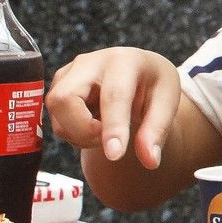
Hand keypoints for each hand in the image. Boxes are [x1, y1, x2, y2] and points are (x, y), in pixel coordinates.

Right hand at [47, 48, 180, 168]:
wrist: (138, 72)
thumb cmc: (153, 85)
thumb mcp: (167, 102)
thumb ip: (157, 131)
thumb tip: (150, 161)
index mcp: (125, 61)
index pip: (114, 96)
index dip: (113, 127)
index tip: (115, 155)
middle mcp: (90, 62)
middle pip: (65, 99)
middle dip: (83, 130)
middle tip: (108, 139)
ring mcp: (68, 72)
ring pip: (55, 112)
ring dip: (78, 134)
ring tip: (105, 130)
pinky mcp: (57, 86)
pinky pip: (54, 118)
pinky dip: (72, 132)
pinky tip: (93, 124)